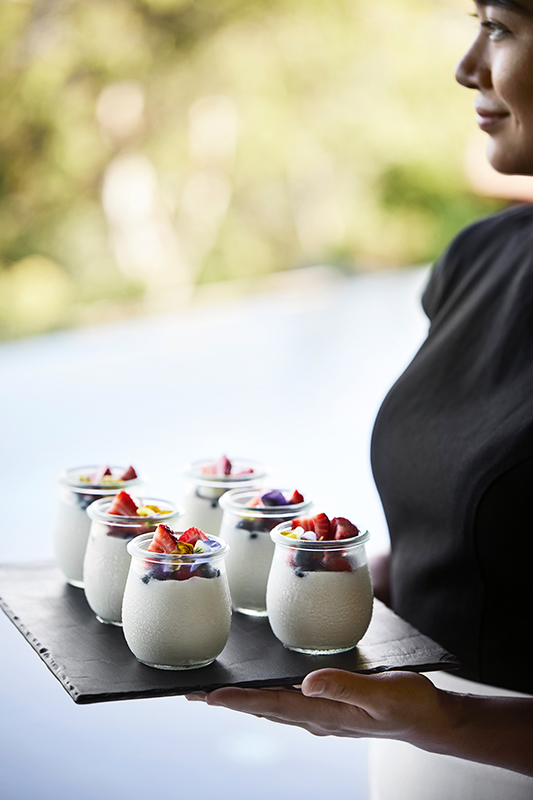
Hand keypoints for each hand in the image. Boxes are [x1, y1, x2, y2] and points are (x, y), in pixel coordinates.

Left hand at [188, 669, 532, 775]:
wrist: (429, 718)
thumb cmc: (409, 704)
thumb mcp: (381, 694)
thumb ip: (345, 686)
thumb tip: (307, 682)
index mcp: (324, 714)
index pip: (270, 705)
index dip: (236, 701)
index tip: (205, 696)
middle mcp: (317, 717)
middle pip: (262, 708)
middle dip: (227, 701)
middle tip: (193, 693)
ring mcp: (322, 715)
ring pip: (272, 706)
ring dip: (242, 699)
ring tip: (215, 692)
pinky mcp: (330, 707)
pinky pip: (288, 702)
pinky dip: (265, 695)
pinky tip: (261, 689)